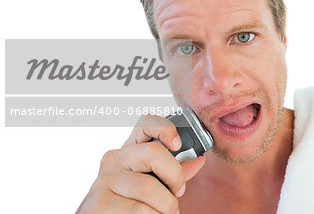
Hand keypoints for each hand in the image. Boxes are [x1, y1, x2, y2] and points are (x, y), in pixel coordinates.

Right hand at [76, 114, 205, 213]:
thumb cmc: (132, 204)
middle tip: (178, 192)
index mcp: (129, 152)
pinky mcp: (99, 203)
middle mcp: (114, 161)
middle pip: (153, 153)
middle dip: (175, 176)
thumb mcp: (152, 183)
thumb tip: (198, 160)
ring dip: (166, 206)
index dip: (164, 128)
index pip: (145, 123)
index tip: (178, 144)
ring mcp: (104, 180)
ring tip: (165, 212)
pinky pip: (139, 210)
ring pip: (149, 188)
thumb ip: (173, 172)